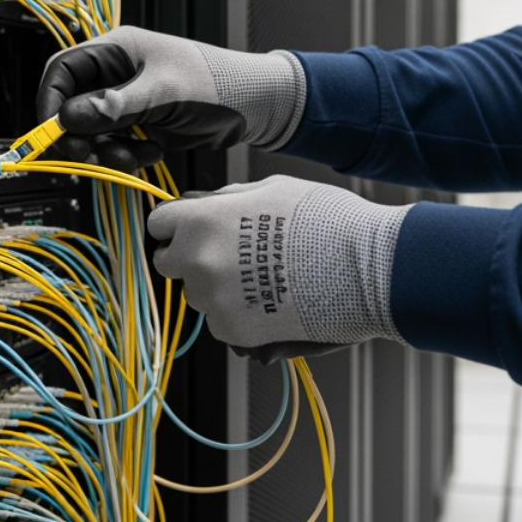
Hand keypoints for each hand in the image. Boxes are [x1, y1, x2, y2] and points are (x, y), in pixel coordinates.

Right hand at [35, 26, 304, 170]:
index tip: (53, 132)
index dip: (51, 100)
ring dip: (108, 150)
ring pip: (95, 131)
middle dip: (81, 134)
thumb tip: (71, 117)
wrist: (255, 107)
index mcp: (117, 50)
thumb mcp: (164, 93)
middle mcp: (119, 74)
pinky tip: (153, 151)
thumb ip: (116, 105)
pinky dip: (129, 154)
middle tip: (89, 156)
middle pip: (74, 106)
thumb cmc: (217, 83)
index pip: (63, 70)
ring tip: (135, 155)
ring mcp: (131, 100)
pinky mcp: (144, 124)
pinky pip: (118, 144)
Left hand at [146, 175, 410, 363]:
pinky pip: (220, 322)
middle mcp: (198, 261)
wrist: (363, 267)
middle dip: (191, 258)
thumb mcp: (270, 189)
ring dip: (216, 288)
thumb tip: (201, 203)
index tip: (190, 230)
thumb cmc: (323, 220)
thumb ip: (226, 199)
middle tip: (228, 256)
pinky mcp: (232, 331)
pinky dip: (237, 315)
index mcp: (200, 220)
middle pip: (169, 263)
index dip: (176, 225)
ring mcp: (213, 300)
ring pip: (197, 295)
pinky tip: (270, 301)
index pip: (159, 224)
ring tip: (260, 279)